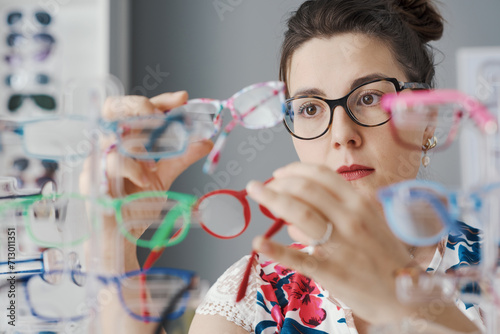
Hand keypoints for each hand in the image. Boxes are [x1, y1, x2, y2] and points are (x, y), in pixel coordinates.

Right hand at [82, 91, 212, 196]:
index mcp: (129, 139)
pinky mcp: (92, 177)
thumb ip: (182, 157)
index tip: (181, 99)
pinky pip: (111, 163)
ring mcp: (99, 158)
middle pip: (115, 108)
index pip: (140, 109)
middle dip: (139, 106)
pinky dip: (134, 170)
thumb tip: (206, 141)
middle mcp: (112, 144)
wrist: (123, 233)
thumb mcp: (164, 176)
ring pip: (113, 135)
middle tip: (159, 116)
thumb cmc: (137, 203)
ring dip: (139, 146)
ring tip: (155, 165)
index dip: (160, 100)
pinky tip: (146, 180)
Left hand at [245, 162, 415, 323]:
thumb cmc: (384, 255)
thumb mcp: (370, 223)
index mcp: (359, 203)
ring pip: (300, 213)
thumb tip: (297, 213)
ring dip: (272, 199)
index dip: (295, 170)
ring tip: (255, 193)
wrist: (407, 293)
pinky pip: (300, 258)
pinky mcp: (331, 271)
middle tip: (260, 187)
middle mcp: (350, 218)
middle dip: (277, 183)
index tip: (279, 173)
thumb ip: (337, 211)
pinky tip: (258, 244)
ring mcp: (341, 244)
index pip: (321, 175)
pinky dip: (276, 250)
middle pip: (305, 190)